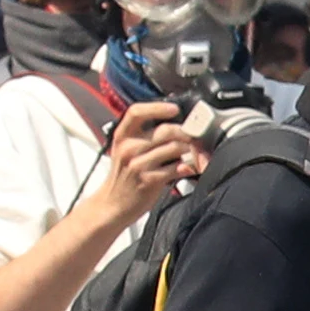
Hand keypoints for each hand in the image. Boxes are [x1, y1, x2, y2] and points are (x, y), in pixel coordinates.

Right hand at [89, 101, 202, 223]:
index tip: (174, 109)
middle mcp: (129, 147)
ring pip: (175, 148)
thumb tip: (176, 123)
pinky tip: (187, 169)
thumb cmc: (125, 174)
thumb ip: (144, 136)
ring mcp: (139, 164)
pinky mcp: (150, 180)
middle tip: (194, 138)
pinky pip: (176, 168)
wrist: (115, 203)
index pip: (136, 112)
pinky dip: (187, 167)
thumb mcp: (126, 150)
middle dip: (186, 133)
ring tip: (193, 155)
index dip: (157, 107)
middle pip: (165, 130)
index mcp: (122, 136)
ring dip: (190, 151)